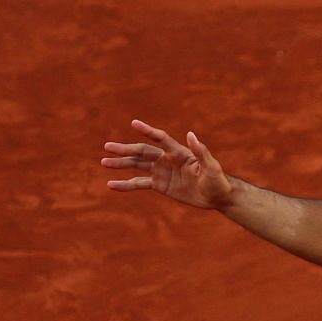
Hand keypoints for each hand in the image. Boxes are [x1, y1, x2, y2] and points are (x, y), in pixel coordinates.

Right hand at [100, 119, 234, 209]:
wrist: (217, 196)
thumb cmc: (217, 180)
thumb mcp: (212, 167)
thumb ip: (202, 152)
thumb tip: (191, 135)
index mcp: (178, 152)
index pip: (160, 139)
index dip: (148, 131)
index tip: (134, 124)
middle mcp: (167, 159)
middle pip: (142, 152)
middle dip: (125, 150)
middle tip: (107, 147)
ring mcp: (162, 172)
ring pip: (137, 166)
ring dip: (121, 164)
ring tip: (104, 162)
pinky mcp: (160, 185)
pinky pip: (139, 184)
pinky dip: (126, 184)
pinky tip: (112, 184)